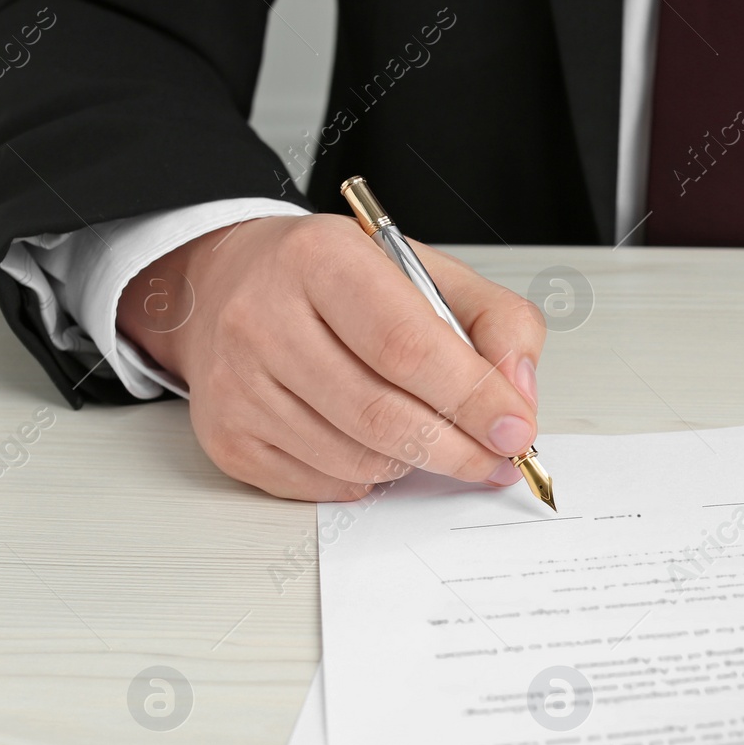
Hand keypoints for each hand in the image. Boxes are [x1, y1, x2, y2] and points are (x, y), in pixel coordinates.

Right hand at [116, 214, 545, 500]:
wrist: (228, 284)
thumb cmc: (336, 280)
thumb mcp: (426, 270)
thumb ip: (496, 322)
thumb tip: (517, 398)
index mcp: (321, 260)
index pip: (407, 346)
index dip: (472, 398)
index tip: (516, 430)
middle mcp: (263, 318)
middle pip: (381, 414)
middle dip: (458, 450)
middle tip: (497, 459)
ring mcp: (236, 383)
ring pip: (355, 459)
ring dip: (416, 463)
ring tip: (435, 439)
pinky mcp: (225, 436)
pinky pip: (322, 485)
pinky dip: (368, 478)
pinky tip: (376, 444)